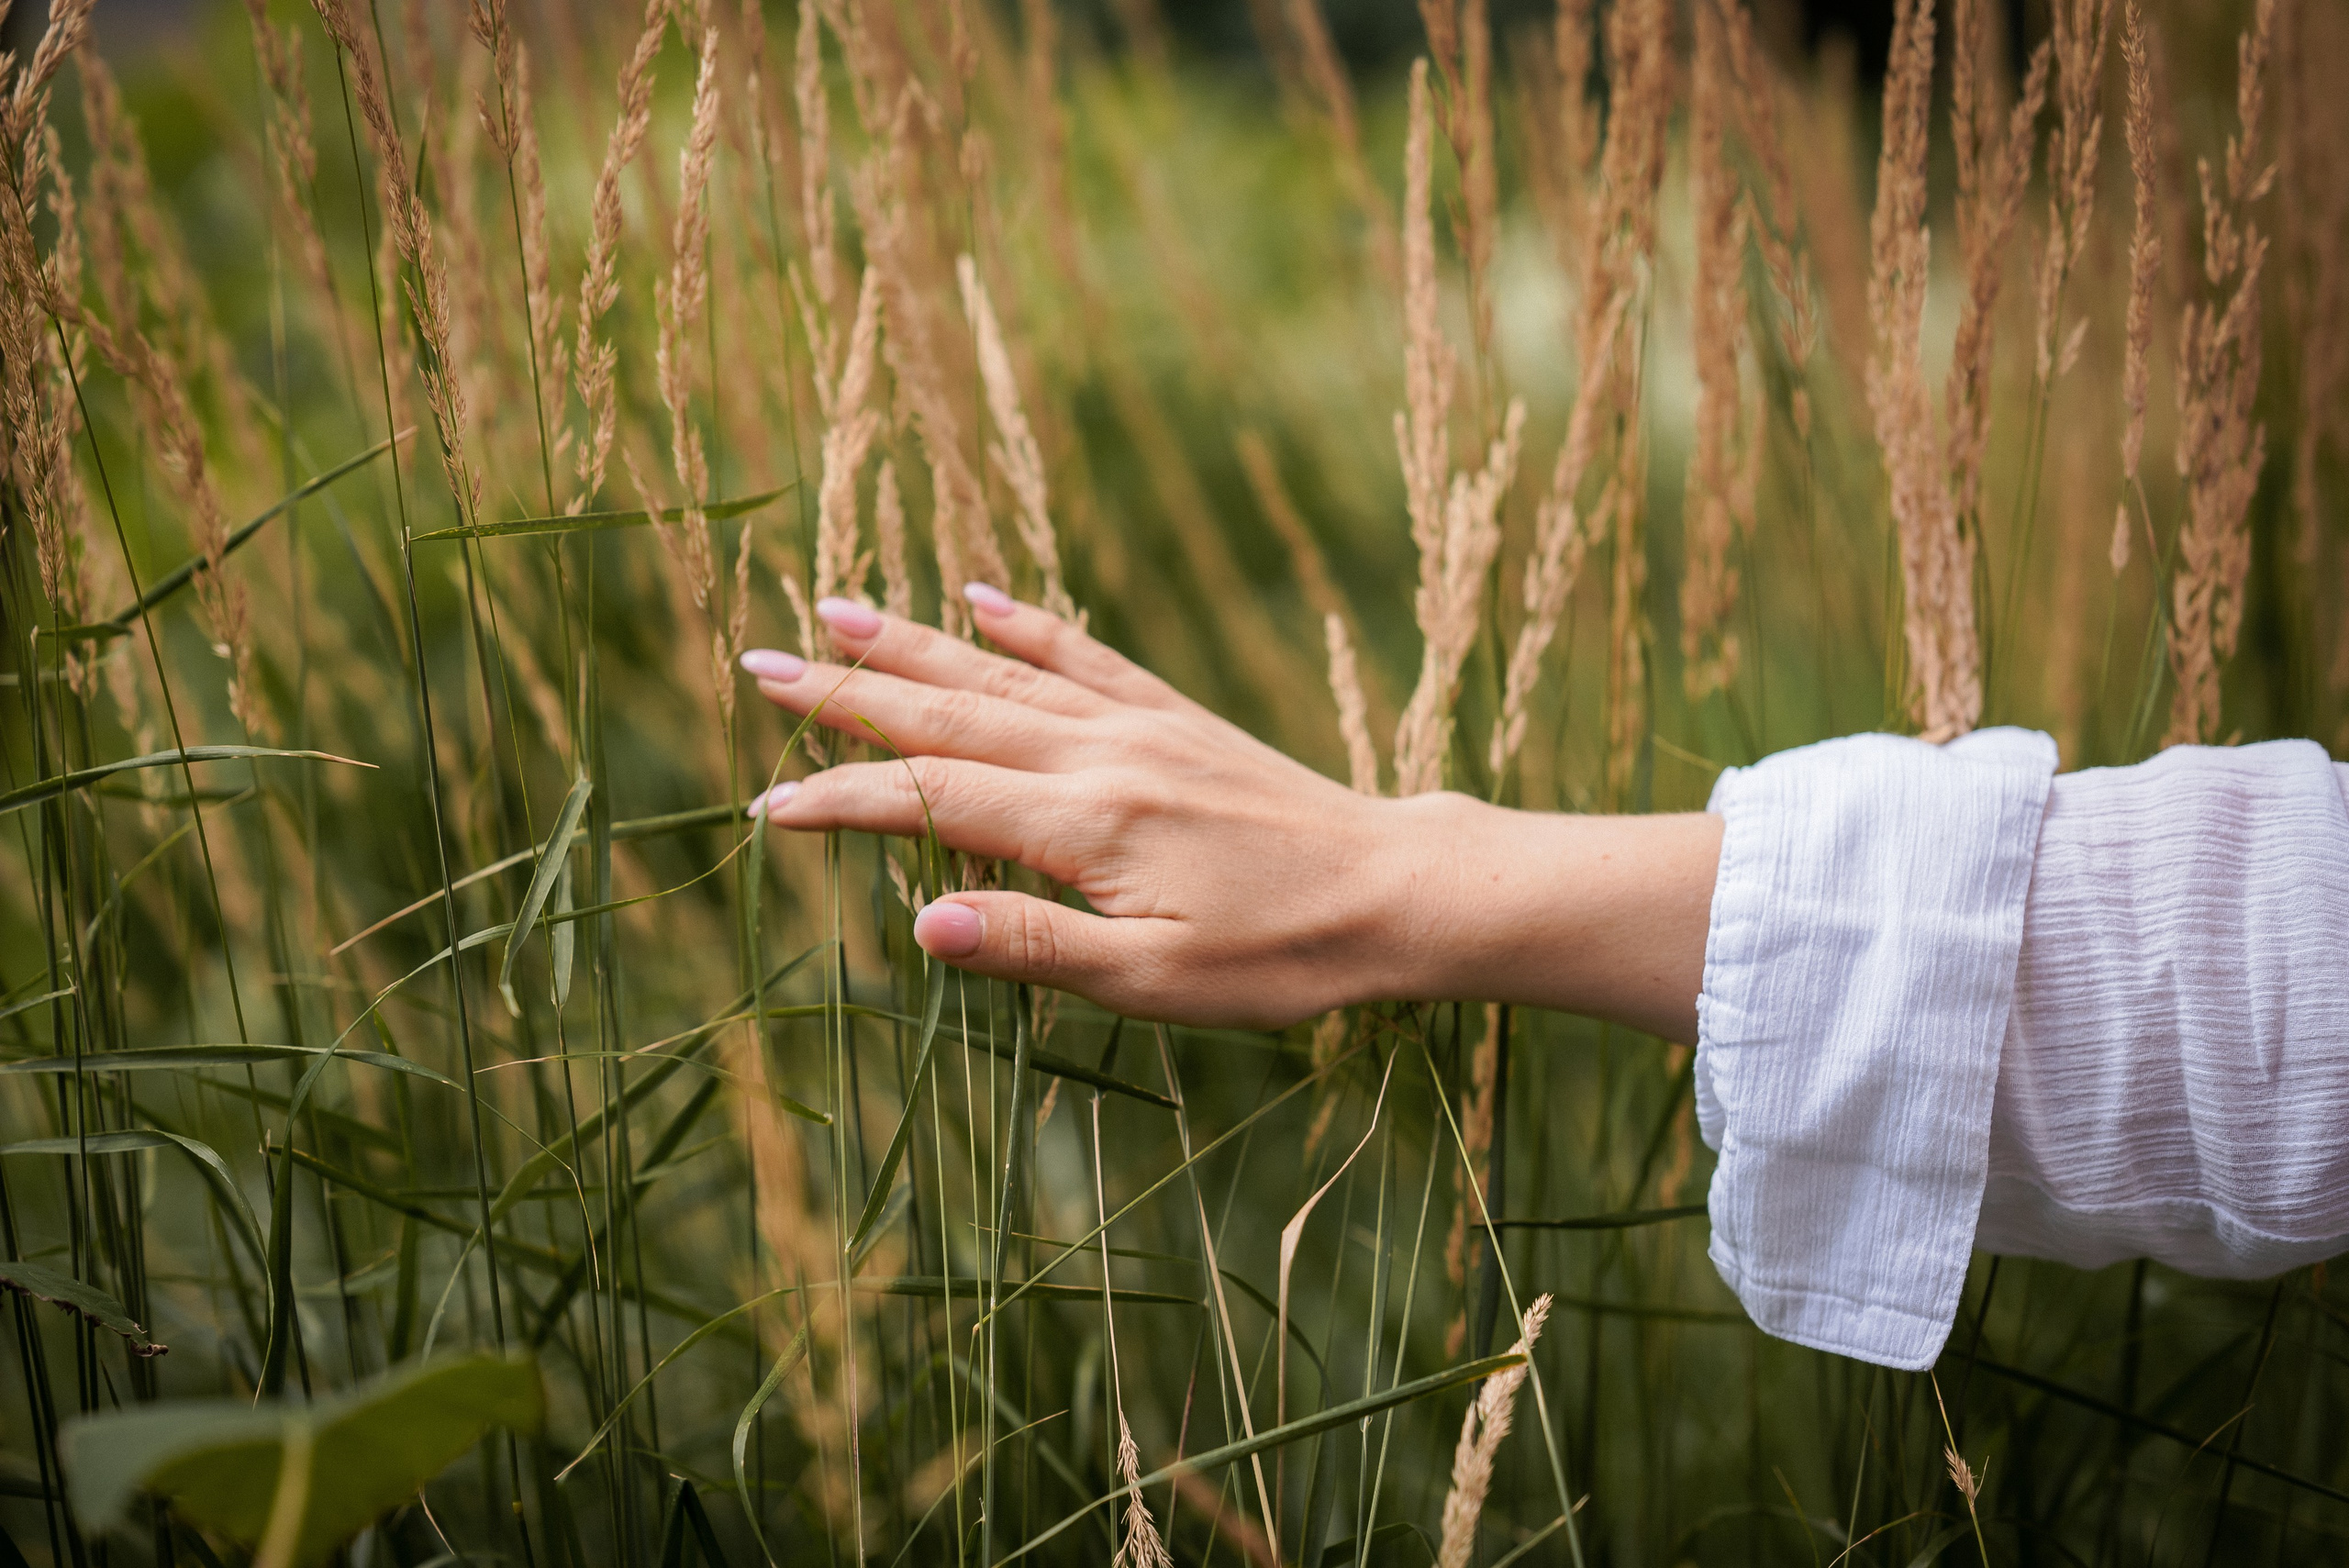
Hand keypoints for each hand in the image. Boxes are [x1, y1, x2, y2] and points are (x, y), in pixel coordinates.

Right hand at [743, 586, 1719, 1038]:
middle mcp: (1101, 752)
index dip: (842, 801)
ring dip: (916, 641)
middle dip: (848, 692)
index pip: (933, 799)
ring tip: (837, 606)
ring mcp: (1140, 725)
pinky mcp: (1178, 719)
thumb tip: (920, 921)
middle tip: (757, 662)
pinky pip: (1087, 655)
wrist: (1399, 891)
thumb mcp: (1157, 981)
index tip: (765, 803)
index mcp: (1085, 822)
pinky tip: (986, 599)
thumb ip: (1036, 946)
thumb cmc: (1282, 957)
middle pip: (949, 712)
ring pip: (1004, 672)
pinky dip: (1029, 627)